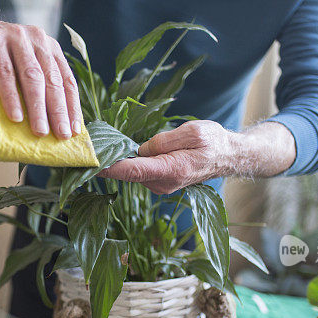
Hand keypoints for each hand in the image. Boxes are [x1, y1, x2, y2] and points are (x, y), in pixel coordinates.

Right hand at [0, 21, 81, 139]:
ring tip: (40, 131)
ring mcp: (16, 37)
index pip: (66, 80)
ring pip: (31, 77)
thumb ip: (30, 90)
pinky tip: (15, 116)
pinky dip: (11, 96)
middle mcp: (37, 39)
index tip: (75, 130)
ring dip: (37, 108)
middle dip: (58, 111)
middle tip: (61, 135)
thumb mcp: (17, 72)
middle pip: (51, 80)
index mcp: (48, 48)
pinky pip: (4, 72)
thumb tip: (44, 127)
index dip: (71, 106)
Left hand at [98, 121, 237, 193]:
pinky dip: (128, 163)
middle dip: (108, 161)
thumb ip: (165, 141)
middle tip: (89, 146)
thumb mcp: (192, 132)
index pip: (134, 170)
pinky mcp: (157, 182)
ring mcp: (159, 185)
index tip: (91, 163)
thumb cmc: (212, 141)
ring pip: (131, 172)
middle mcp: (162, 183)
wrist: (227, 157)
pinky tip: (125, 152)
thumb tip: (142, 149)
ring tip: (108, 145)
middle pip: (127, 173)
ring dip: (119, 161)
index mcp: (171, 170)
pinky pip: (137, 172)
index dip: (110, 167)